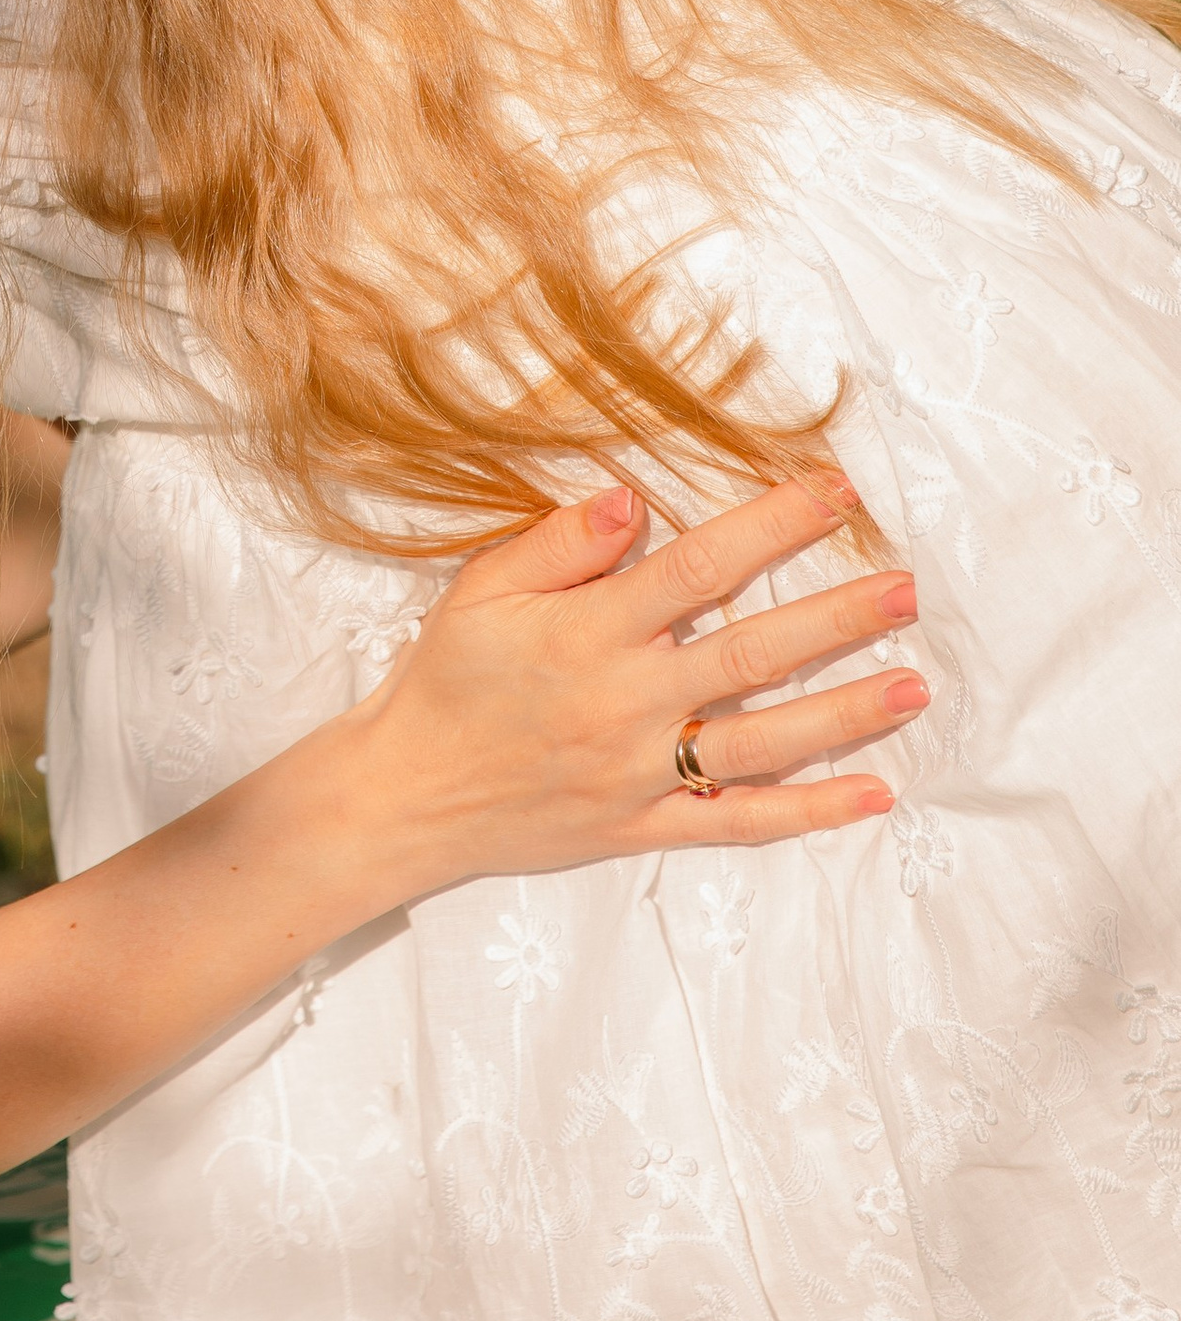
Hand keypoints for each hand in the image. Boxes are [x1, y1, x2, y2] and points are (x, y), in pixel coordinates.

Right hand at [358, 475, 920, 890]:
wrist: (404, 795)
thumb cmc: (445, 681)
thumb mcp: (480, 591)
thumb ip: (558, 545)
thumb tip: (633, 499)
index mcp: (590, 632)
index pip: (699, 568)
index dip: (772, 526)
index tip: (835, 494)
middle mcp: (626, 701)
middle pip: (750, 653)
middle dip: (834, 618)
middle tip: (906, 589)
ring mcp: (641, 772)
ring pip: (761, 741)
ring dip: (843, 714)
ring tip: (915, 685)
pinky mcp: (643, 826)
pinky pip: (737, 822)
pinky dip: (807, 813)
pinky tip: (872, 796)